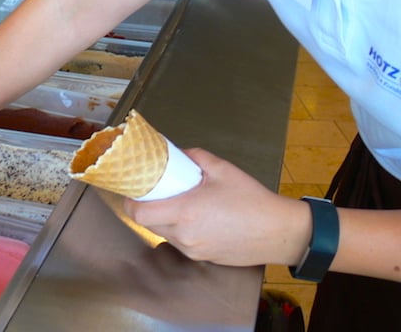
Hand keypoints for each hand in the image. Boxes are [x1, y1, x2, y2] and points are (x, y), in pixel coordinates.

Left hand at [124, 148, 309, 266]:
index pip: (139, 213)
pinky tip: (196, 217)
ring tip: (180, 203)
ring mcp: (193, 249)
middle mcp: (184, 235)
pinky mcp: (202, 258)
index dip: (131, 201)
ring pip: (164, 233)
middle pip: (148, 223)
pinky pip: (181, 242)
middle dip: (147, 207)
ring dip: (164, 218)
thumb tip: (176, 154)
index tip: (135, 190)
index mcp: (185, 212)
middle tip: (156, 192)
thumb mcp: (221, 168)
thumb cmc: (251, 199)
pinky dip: (180, 229)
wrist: (279, 232)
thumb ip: (193, 157)